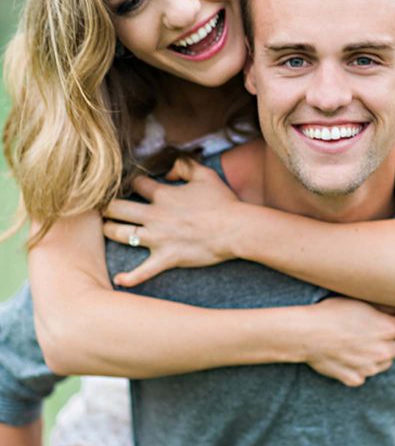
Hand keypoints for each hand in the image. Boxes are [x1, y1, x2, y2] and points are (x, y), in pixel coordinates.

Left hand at [103, 159, 244, 286]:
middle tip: (107, 208)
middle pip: (117, 208)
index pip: (136, 184)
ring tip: (108, 229)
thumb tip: (168, 170)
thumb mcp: (206, 175)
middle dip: (109, 207)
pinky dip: (130, 277)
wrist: (235, 229)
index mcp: (163, 195)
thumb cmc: (223, 202)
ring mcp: (158, 239)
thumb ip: (184, 165)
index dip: (134, 182)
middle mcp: (154, 216)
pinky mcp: (166, 258)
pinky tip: (119, 280)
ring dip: (110, 231)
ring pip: (120, 234)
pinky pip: (143, 271)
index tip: (134, 186)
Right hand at [306, 297, 394, 385]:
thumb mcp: (362, 301)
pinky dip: (359, 367)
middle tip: (375, 332)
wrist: (306, 334)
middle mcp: (383, 351)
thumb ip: (389, 306)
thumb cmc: (332, 312)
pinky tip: (347, 355)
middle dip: (394, 341)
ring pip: (386, 363)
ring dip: (379, 355)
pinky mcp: (355, 378)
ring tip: (359, 343)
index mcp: (388, 329)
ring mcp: (370, 368)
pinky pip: (365, 374)